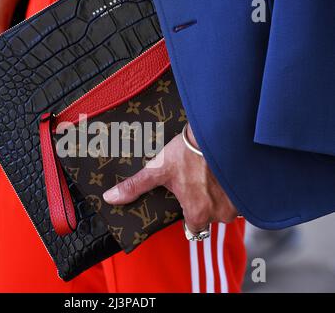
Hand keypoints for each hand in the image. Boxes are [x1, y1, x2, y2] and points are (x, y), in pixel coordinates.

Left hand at [102, 125, 237, 235]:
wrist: (218, 132)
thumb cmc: (188, 152)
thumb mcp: (158, 169)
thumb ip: (135, 186)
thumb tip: (111, 198)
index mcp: (197, 214)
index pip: (193, 229)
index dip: (189, 214)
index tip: (187, 200)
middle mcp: (220, 214)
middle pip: (210, 217)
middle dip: (206, 203)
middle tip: (199, 182)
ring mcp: (238, 203)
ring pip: (227, 206)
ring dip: (221, 194)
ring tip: (211, 175)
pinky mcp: (250, 191)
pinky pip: (242, 196)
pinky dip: (235, 188)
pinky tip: (225, 173)